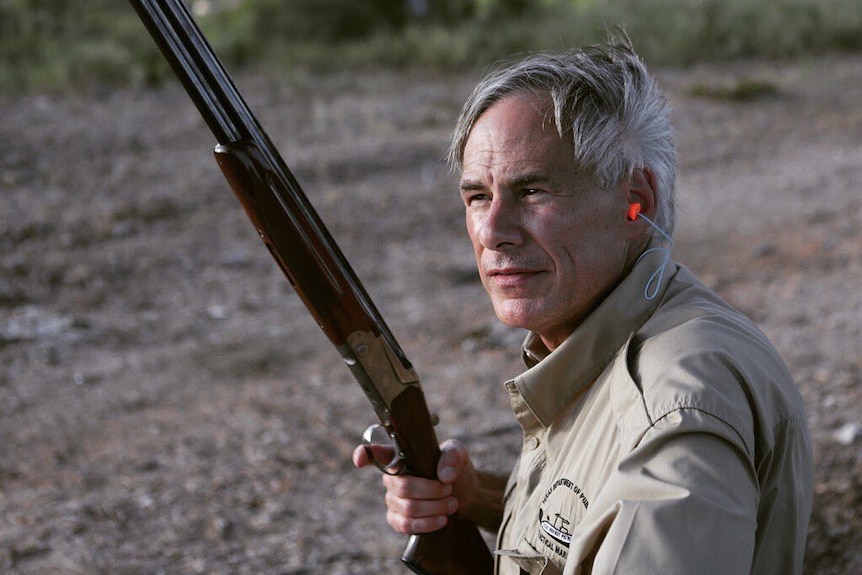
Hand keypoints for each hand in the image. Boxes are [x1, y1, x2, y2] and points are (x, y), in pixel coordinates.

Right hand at [353, 439, 476, 533]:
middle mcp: (391, 478)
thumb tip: (443, 477)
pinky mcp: (397, 520)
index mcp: (399, 456)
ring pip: (408, 508)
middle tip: (449, 490)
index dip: (364, 454)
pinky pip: (405, 525)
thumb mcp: (458, 454)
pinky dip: (426, 524)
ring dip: (434, 507)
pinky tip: (441, 520)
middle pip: (403, 487)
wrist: (465, 494)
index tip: (360, 459)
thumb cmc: (455, 469)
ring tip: (451, 504)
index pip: (375, 453)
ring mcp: (392, 500)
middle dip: (431, 491)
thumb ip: (452, 457)